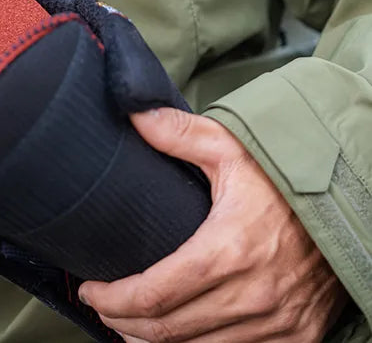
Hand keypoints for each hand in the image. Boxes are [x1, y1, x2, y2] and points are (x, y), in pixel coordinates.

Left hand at [79, 108, 347, 342]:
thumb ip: (179, 133)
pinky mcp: (298, 336)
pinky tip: (174, 339)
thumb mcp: (232, 147)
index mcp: (229, 251)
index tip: (90, 290)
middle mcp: (253, 296)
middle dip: (122, 322)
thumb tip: (132, 114)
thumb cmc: (285, 179)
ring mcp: (278, 323)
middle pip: (166, 330)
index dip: (112, 299)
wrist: (353, 205)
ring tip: (127, 325)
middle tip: (102, 307)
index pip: (153, 294)